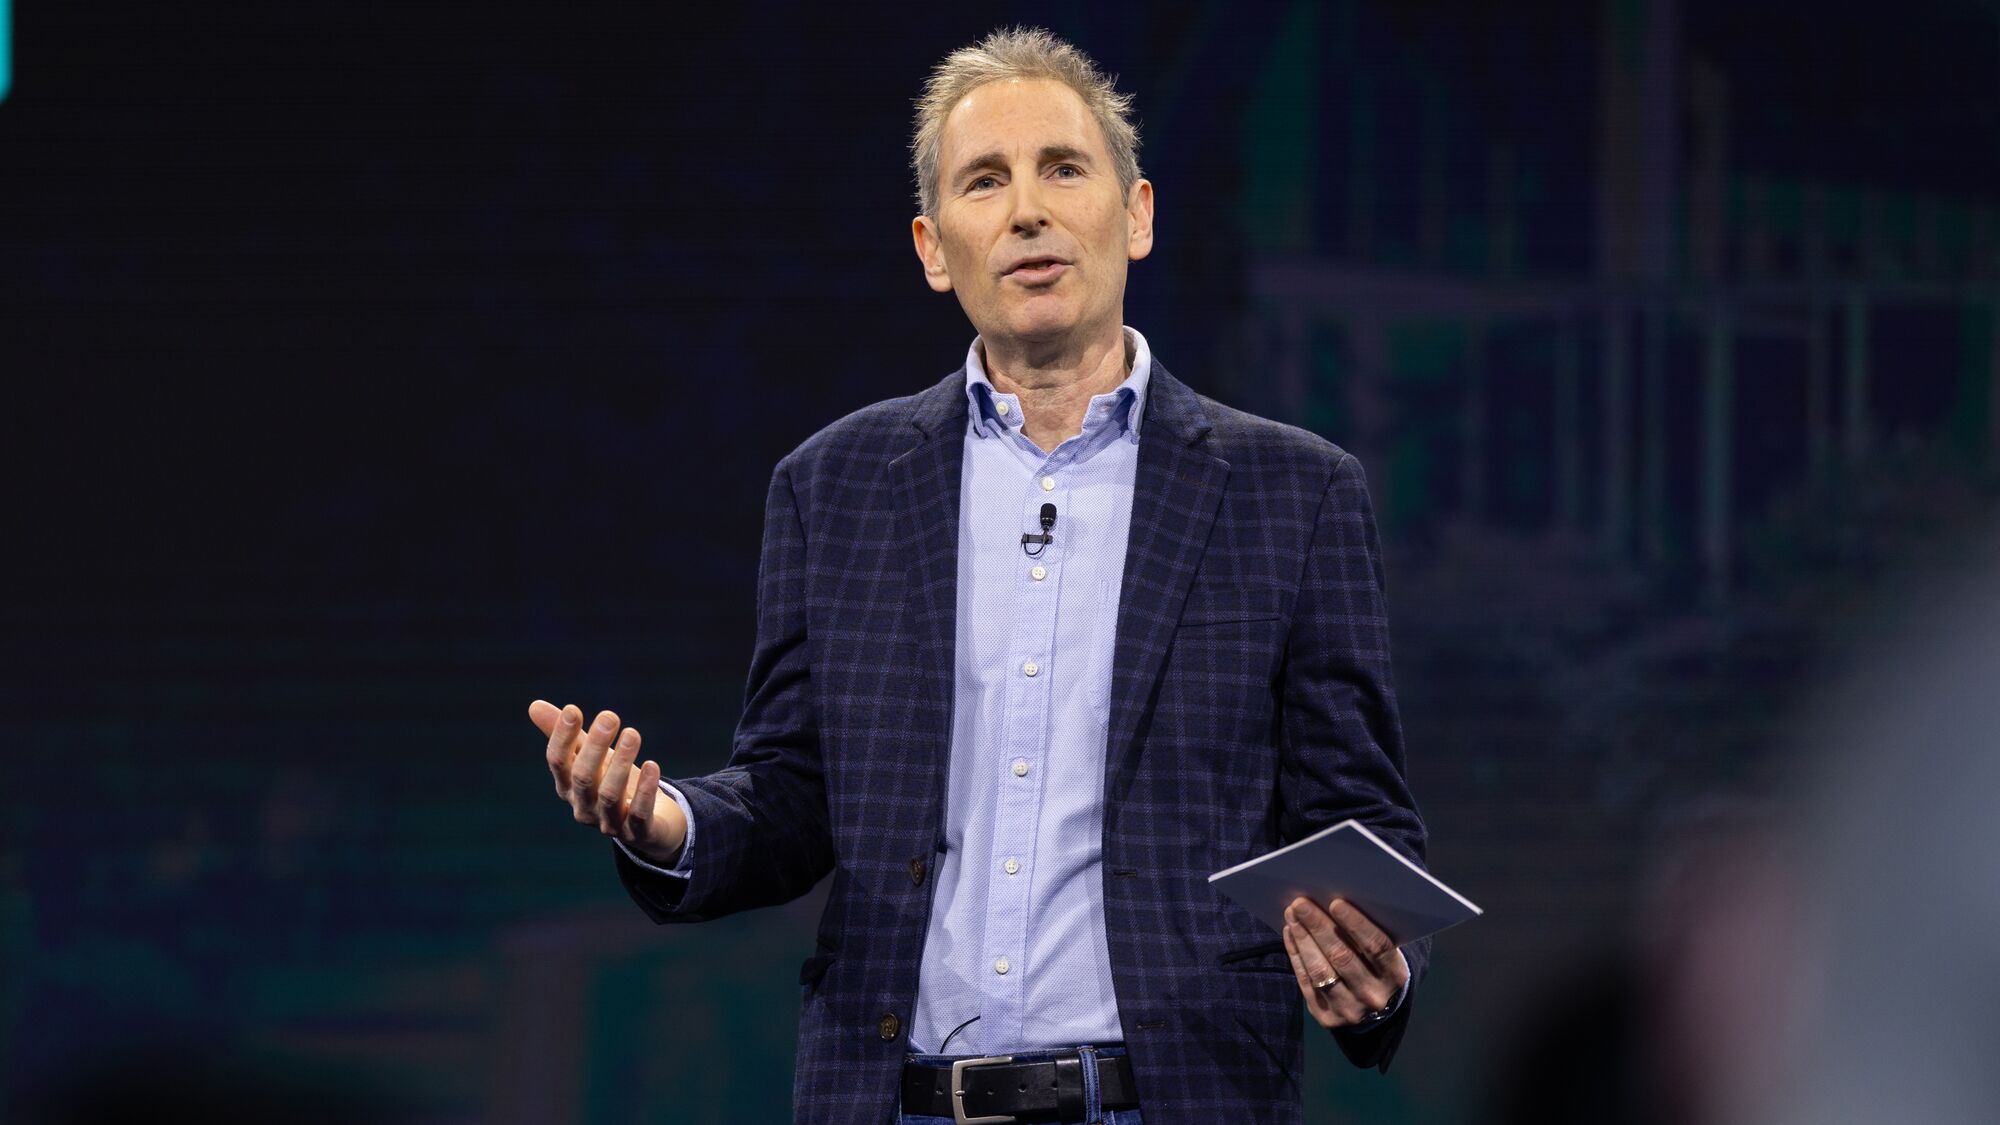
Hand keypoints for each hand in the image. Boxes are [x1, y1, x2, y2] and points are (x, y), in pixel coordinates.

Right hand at [528, 699, 687, 866]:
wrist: (651, 824)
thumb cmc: (614, 783)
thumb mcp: (592, 758)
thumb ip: (568, 736)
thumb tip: (533, 705)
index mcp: (568, 787)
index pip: (558, 762)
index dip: (562, 737)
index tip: (573, 710)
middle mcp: (583, 807)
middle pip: (583, 778)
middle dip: (595, 747)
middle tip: (610, 716)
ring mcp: (609, 823)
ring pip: (610, 795)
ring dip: (621, 763)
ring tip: (632, 733)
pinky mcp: (638, 832)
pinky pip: (639, 814)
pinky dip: (645, 790)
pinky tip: (652, 765)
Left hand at [1281, 896, 1408, 1029]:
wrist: (1374, 1010)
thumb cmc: (1377, 965)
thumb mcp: (1384, 952)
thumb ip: (1367, 933)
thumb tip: (1333, 900)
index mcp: (1395, 975)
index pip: (1377, 947)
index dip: (1356, 924)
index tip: (1335, 902)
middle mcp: (1374, 996)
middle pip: (1342, 957)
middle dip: (1319, 927)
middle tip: (1301, 903)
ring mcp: (1349, 1010)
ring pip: (1320, 971)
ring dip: (1303, 939)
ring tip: (1292, 915)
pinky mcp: (1326, 1017)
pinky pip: (1306, 982)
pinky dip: (1296, 954)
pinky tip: (1290, 933)